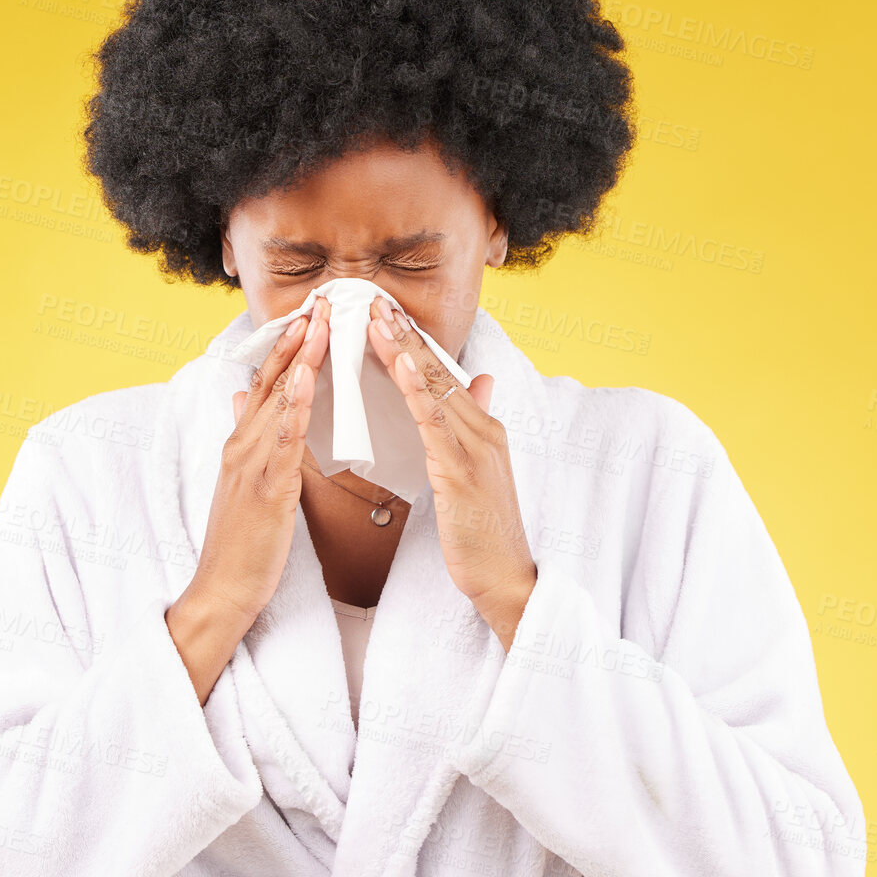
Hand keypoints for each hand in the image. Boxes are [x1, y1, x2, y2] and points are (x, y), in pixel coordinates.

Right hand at [185, 294, 332, 628]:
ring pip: (276, 401)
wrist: (224, 590)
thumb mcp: (243, 484)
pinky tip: (307, 380)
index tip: (310, 314)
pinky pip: (281, 439)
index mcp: (242, 444)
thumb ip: (247, 440)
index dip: (287, 348)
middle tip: (319, 300)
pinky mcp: (264, 489)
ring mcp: (249, 464)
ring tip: (318, 323)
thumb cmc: (243, 544)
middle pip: (270, 381)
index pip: (266, 384)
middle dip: (296, 339)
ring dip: (298, 360)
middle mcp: (242, 445)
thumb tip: (242, 400)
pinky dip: (294, 406)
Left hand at [366, 296, 536, 649]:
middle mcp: (482, 430)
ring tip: (374, 317)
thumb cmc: (483, 534)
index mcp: (482, 429)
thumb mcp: (480, 472)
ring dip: (402, 349)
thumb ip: (475, 423)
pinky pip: (434, 421)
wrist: (505, 579)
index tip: (383, 312)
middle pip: (436, 371)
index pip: (441, 375)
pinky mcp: (461, 471)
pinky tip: (396, 364)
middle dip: (402, 333)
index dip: (412, 342)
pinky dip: (415, 389)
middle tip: (371, 297)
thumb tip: (479, 381)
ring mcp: (474, 448)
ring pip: (433, 387)